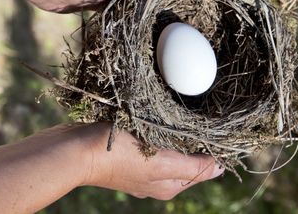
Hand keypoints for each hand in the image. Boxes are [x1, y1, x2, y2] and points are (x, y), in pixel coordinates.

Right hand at [78, 123, 223, 199]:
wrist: (76, 151)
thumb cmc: (118, 156)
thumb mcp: (160, 163)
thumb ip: (192, 167)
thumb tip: (222, 169)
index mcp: (169, 185)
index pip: (202, 167)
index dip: (213, 148)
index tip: (218, 127)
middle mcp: (157, 178)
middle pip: (186, 156)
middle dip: (195, 138)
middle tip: (201, 114)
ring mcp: (141, 165)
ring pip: (169, 145)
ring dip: (176, 131)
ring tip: (180, 113)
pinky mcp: (127, 150)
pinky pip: (152, 138)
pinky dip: (158, 128)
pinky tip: (156, 116)